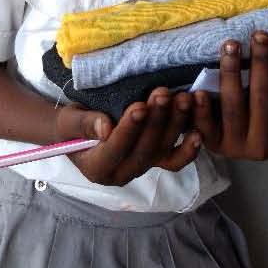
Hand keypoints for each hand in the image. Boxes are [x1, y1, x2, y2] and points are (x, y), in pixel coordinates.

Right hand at [59, 90, 203, 186]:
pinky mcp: (158, 159)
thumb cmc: (72, 124)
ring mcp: (143, 167)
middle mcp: (122, 173)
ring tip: (182, 98)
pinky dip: (190, 147)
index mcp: (97, 169)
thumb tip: (105, 130)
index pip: (114, 150)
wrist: (81, 127)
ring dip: (176, 124)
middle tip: (163, 94)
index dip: (128, 130)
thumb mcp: (69, 121)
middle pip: (144, 150)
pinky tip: (199, 130)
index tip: (139, 107)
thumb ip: (84, 124)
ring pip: (164, 151)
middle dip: (156, 121)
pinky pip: (177, 159)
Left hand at [201, 31, 267, 161]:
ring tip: (232, 44)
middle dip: (260, 62)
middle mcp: (262, 148)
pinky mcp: (210, 146)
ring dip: (231, 73)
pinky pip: (204, 126)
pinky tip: (198, 88)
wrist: (247, 147)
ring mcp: (235, 148)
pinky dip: (200, 108)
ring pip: (233, 106)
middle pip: (261, 98)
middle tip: (259, 35)